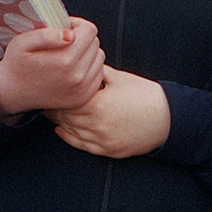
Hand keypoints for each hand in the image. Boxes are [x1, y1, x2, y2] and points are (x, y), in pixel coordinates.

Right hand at [0, 19, 102, 118]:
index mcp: (65, 60)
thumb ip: (46, 35)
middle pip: (95, 43)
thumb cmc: (16, 64)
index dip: (77, 25)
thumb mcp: (22, 42)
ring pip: (99, 58)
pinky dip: (89, 68)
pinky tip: (72, 68)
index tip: (65, 29)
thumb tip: (70, 34)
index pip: (89, 30)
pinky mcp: (84, 97)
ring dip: (87, 53)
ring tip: (67, 55)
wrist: (12, 93)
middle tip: (64, 42)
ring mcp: (82, 89)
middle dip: (82, 38)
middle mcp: (77, 76)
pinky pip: (98, 74)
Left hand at [53, 67, 172, 157]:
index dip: (56, 94)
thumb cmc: (144, 95)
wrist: (167, 119)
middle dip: (54, 107)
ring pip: (70, 131)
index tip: (49, 88)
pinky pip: (81, 145)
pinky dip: (68, 138)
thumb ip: (96, 71)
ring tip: (50, 112)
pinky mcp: (107, 150)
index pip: (66, 99)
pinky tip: (61, 130)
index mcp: (97, 103)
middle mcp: (96, 124)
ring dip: (58, 122)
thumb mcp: (119, 78)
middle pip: (65, 116)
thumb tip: (79, 61)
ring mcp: (101, 140)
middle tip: (44, 99)